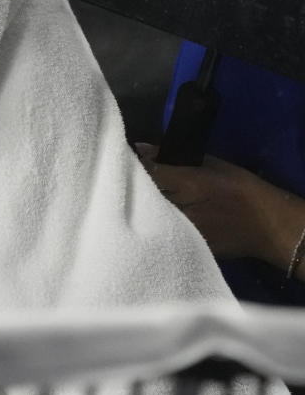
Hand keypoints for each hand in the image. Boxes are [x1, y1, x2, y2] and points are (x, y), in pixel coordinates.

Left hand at [135, 142, 304, 267]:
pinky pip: (163, 233)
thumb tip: (141, 148)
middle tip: (129, 183)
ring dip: (143, 209)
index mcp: (189, 184)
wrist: (267, 226)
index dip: (135, 169)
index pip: (149, 174)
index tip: (127, 164)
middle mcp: (183, 209)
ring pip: (150, 217)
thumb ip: (173, 158)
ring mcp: (184, 230)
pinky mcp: (186, 246)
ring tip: (138, 201)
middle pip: (145, 198)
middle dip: (136, 190)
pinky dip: (156, 225)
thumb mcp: (212, 165)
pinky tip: (155, 220)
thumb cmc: (241, 189)